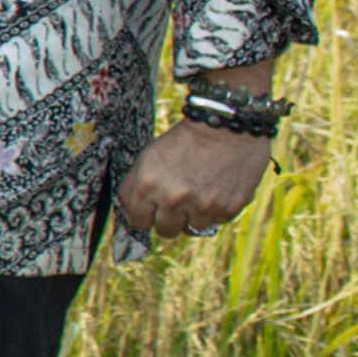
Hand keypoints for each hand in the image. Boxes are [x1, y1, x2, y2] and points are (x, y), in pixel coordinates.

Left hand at [117, 119, 274, 241]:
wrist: (227, 126)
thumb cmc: (185, 140)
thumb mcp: (149, 157)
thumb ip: (136, 187)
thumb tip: (130, 211)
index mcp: (147, 186)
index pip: (138, 222)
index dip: (146, 215)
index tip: (152, 210)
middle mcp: (173, 199)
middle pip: (165, 230)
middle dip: (169, 218)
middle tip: (178, 201)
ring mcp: (202, 206)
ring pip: (191, 229)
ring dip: (194, 215)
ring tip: (200, 191)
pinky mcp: (227, 208)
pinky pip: (216, 222)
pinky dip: (216, 210)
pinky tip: (218, 188)